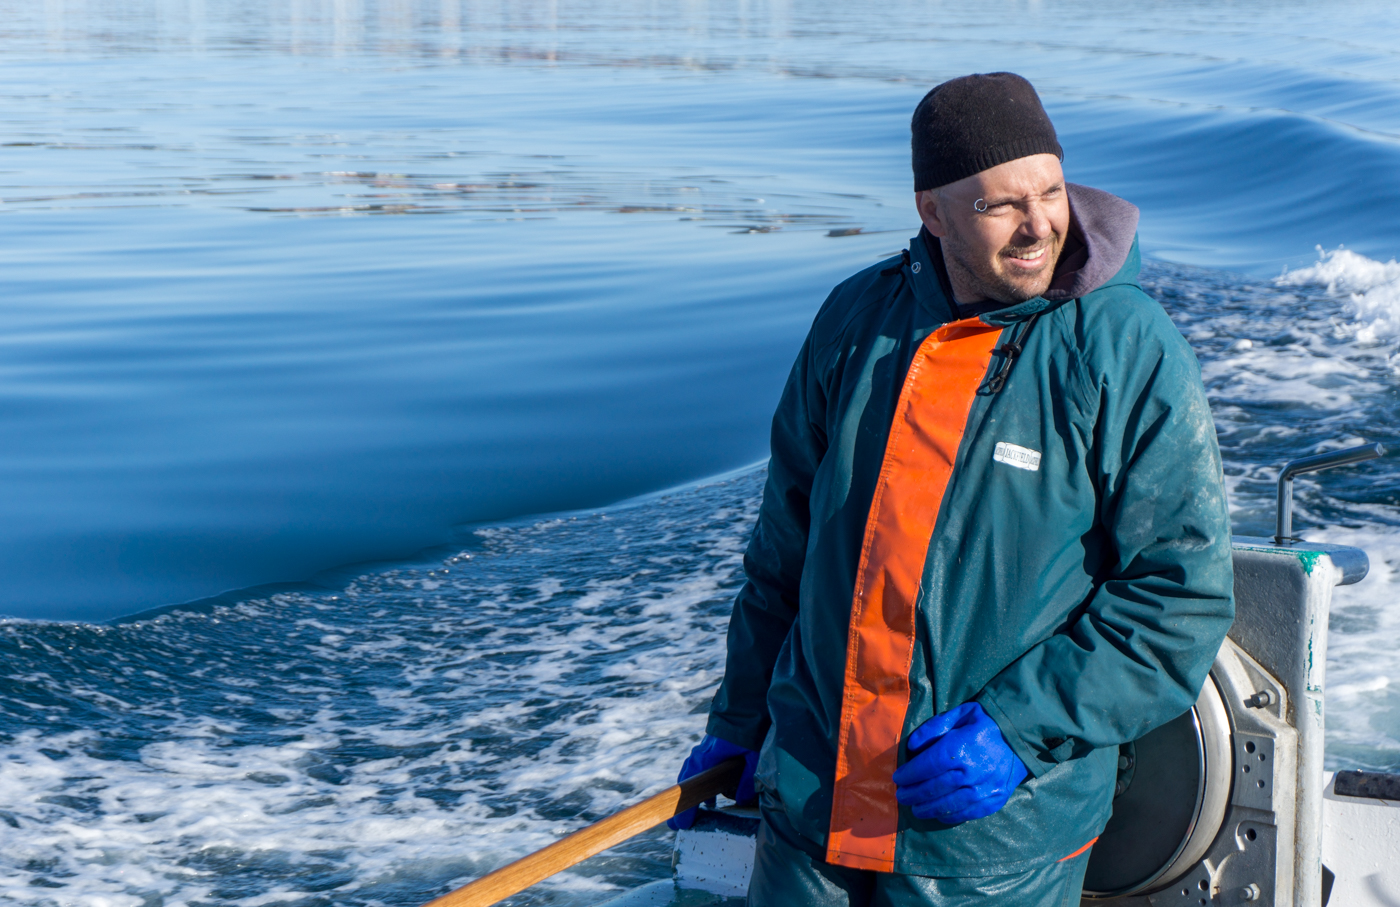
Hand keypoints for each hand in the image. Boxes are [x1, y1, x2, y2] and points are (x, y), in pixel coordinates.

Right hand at [666, 734, 758, 829]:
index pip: (689, 789)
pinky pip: (699, 771)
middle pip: (685, 785)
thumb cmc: (750, 731)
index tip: (679, 826)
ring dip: (692, 795)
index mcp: (706, 760)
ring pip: (692, 777)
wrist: (746, 706)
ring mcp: (703, 752)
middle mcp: (700, 756)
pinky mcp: (710, 750)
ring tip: (696, 814)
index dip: (684, 809)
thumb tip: (741, 800)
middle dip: (681, 806)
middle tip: (676, 825)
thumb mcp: (754, 758)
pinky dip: (702, 785)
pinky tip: (712, 799)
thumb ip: (748, 780)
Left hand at [892, 702, 1028, 824]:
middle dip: (914, 794)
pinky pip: (969, 813)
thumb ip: (934, 728)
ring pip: (950, 804)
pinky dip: (951, 816)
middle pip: (935, 787)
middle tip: (901, 796)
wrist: (1022, 737)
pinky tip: (939, 814)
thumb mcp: (959, 714)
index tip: (898, 778)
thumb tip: (912, 747)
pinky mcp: (996, 799)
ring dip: (928, 808)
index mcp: (961, 748)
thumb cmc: (986, 723)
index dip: (910, 774)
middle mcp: (972, 771)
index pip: (927, 766)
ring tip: (915, 809)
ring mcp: (985, 788)